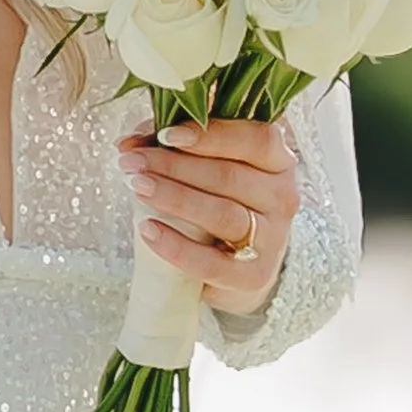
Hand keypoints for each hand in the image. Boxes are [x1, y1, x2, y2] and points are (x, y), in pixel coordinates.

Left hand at [115, 115, 296, 315]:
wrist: (233, 267)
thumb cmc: (216, 203)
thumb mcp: (203, 168)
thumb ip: (172, 147)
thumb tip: (129, 142)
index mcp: (277, 161)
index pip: (256, 139)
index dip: (211, 135)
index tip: (165, 135)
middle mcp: (282, 197)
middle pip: (229, 176)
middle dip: (174, 166)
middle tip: (132, 162)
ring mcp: (272, 239)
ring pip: (223, 214)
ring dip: (175, 198)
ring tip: (137, 187)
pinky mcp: (254, 277)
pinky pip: (212, 263)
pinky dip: (177, 247)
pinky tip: (148, 230)